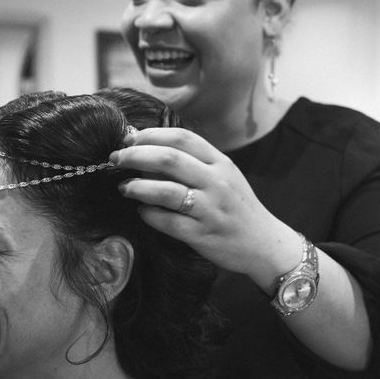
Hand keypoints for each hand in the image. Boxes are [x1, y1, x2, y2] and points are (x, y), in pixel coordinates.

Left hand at [110, 128, 290, 275]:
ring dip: (137, 187)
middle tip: (115, 159)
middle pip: (168, 159)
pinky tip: (141, 211)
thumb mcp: (223, 175)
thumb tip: (148, 146)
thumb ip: (194, 161)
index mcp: (220, 162)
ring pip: (165, 191)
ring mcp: (210, 209)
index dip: (150, 135)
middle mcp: (216, 182)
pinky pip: (167, 222)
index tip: (128, 138)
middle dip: (134, 156)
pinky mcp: (202, 234)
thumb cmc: (235, 206)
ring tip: (123, 187)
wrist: (263, 243)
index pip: (181, 138)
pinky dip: (148, 214)